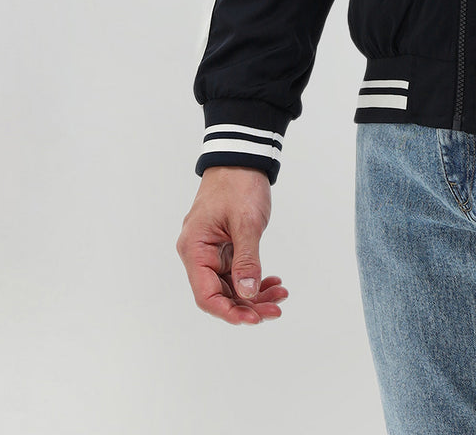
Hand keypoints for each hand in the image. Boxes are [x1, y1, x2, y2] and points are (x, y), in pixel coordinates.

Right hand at [176, 166, 288, 324]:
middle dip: (248, 305)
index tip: (254, 319)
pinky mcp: (224, 246)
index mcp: (195, 249)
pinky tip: (272, 282)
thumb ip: (247, 259)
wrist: (243, 157)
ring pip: (230, 285)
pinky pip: (236, 271)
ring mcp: (212, 251)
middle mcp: (198, 253)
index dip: (229, 312)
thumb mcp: (246, 222)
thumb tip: (246, 294)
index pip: (206, 295)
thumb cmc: (239, 183)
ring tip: (280, 295)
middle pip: (219, 294)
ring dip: (254, 294)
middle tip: (276, 310)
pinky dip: (254, 279)